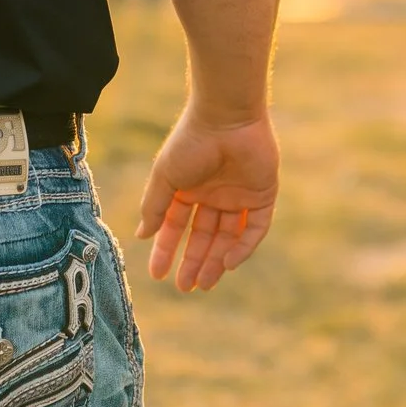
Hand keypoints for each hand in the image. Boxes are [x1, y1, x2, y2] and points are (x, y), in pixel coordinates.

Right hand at [137, 106, 277, 292]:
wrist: (226, 119)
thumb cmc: (190, 143)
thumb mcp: (165, 177)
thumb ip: (155, 207)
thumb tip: (142, 235)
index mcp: (189, 188)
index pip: (177, 226)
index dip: (166, 249)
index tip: (156, 274)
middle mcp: (214, 194)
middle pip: (204, 236)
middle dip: (194, 261)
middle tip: (185, 287)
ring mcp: (239, 195)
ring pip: (228, 237)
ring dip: (216, 261)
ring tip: (204, 284)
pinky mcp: (263, 195)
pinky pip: (254, 228)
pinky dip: (243, 247)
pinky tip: (227, 262)